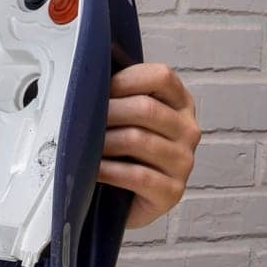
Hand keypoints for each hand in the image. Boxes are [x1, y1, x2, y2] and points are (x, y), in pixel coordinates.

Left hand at [97, 63, 199, 228]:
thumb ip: (118, 93)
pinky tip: (92, 170)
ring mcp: (183, 162)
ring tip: (82, 145)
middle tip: (79, 120)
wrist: (125, 200)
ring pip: (137, 140)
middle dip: (106, 112)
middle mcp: (188, 130)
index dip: (124, 80)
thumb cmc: (123, 152)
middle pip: (146, 109)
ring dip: (102, 142)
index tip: (97, 89)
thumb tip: (90, 67)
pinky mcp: (172, 192)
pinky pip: (136, 175)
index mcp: (180, 103)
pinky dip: (107, 170)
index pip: (161, 77)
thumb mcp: (126, 117)